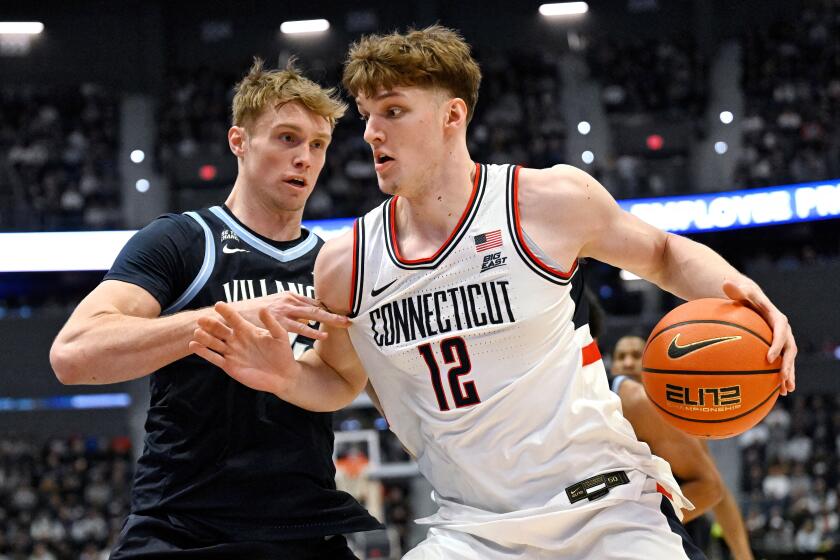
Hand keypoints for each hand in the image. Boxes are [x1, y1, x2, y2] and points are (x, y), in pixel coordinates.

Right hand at [189, 302, 298, 395]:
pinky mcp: (229, 365)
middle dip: (211, 324)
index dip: (226, 312)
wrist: (283, 375)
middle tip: (202, 319)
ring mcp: (232, 352)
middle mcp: (237, 340)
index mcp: (247, 330)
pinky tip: (194, 346)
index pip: (234, 318)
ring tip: (197, 332)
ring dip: (205, 337)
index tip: (218, 305)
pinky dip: (204, 352)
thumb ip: (271, 323)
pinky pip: (214, 358)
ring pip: (214, 343)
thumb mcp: (280, 336)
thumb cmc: (283, 353)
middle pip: (220, 329)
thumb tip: (263, 308)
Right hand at [235, 292, 349, 340]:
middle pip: (318, 307)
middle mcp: (289, 301)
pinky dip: (312, 331)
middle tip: (352, 318)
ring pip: (313, 315)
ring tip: (345, 324)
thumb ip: (291, 311)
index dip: (330, 308)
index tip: (345, 312)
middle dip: (335, 313)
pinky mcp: (278, 322)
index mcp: (290, 297)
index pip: (314, 302)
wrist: (232, 315)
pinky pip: (299, 328)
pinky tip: (324, 335)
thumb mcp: (275, 306)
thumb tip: (307, 317)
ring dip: (330, 319)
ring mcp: (284, 311)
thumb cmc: (254, 313)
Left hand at [723, 280, 796, 395]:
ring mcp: (780, 340)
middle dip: (788, 364)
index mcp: (775, 316)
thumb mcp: (739, 290)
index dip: (777, 344)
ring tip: (786, 390)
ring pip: (788, 359)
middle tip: (783, 378)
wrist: (748, 299)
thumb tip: (726, 282)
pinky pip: (779, 363)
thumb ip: (734, 289)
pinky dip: (779, 376)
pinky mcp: (774, 347)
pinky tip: (776, 392)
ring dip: (788, 374)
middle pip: (789, 348)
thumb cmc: (741, 294)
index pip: (780, 330)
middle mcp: (782, 330)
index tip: (770, 358)